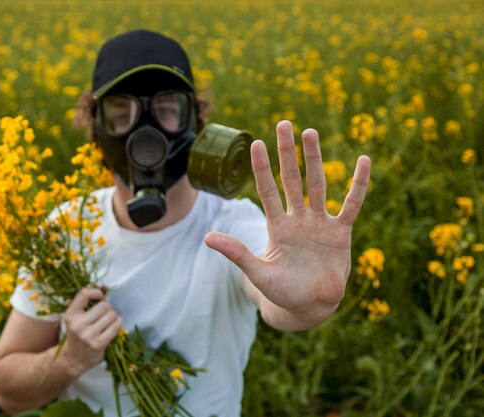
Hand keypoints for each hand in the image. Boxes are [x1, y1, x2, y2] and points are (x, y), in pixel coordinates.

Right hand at [60, 287, 121, 375]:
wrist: (72, 359)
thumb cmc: (77, 333)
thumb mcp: (76, 316)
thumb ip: (88, 300)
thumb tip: (105, 286)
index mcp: (70, 315)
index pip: (84, 293)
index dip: (97, 292)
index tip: (100, 297)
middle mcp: (77, 325)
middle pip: (104, 305)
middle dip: (107, 307)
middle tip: (105, 312)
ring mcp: (88, 336)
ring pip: (111, 315)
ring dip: (113, 316)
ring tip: (108, 320)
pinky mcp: (98, 344)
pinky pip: (115, 327)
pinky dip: (118, 323)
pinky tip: (114, 325)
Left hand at [205, 120, 370, 321]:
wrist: (310, 306)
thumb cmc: (282, 291)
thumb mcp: (257, 272)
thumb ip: (237, 253)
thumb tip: (206, 237)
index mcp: (277, 226)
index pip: (267, 191)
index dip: (262, 168)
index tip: (255, 143)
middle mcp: (297, 218)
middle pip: (291, 179)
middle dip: (287, 153)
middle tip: (284, 123)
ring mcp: (319, 223)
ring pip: (317, 185)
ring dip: (315, 159)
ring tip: (311, 132)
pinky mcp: (341, 232)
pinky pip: (351, 204)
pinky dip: (358, 185)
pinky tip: (364, 160)